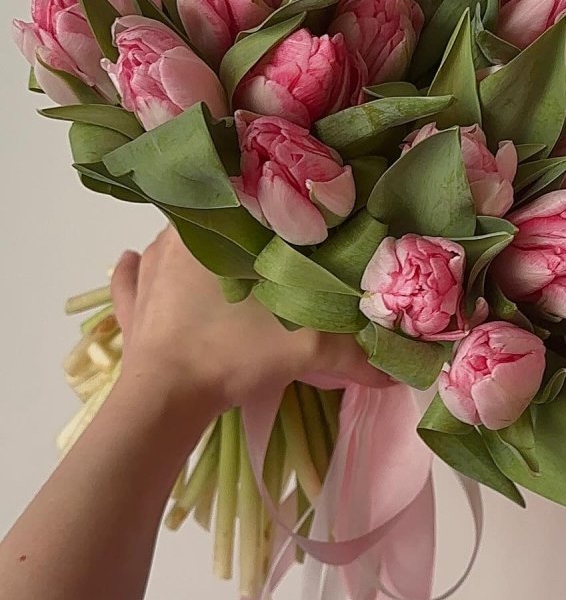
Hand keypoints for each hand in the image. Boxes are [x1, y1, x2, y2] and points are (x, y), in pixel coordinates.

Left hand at [111, 227, 383, 420]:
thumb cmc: (229, 353)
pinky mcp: (131, 306)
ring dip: (197, 246)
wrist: (164, 402)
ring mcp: (147, 273)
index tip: (298, 210)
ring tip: (226, 252)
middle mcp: (175, 239)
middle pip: (215, 220)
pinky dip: (140, 269)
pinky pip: (133, 276)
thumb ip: (353, 353)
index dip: (275, 200)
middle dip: (241, 226)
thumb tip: (401, 367)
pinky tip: (141, 261)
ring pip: (175, 245)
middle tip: (274, 241)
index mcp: (214, 231)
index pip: (247, 196)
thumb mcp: (304, 348)